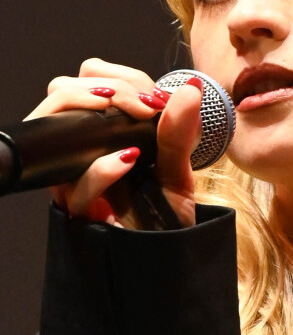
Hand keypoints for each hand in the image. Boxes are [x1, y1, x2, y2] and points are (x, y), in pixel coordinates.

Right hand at [26, 58, 202, 227]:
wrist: (167, 257)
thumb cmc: (167, 213)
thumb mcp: (179, 168)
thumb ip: (181, 132)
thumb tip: (190, 87)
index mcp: (106, 134)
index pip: (92, 80)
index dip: (120, 77)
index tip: (154, 94)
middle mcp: (84, 151)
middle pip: (64, 93)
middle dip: (108, 86)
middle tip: (145, 102)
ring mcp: (76, 179)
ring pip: (59, 130)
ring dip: (93, 109)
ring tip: (136, 113)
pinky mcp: (80, 211)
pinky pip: (78, 187)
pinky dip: (102, 169)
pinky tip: (128, 160)